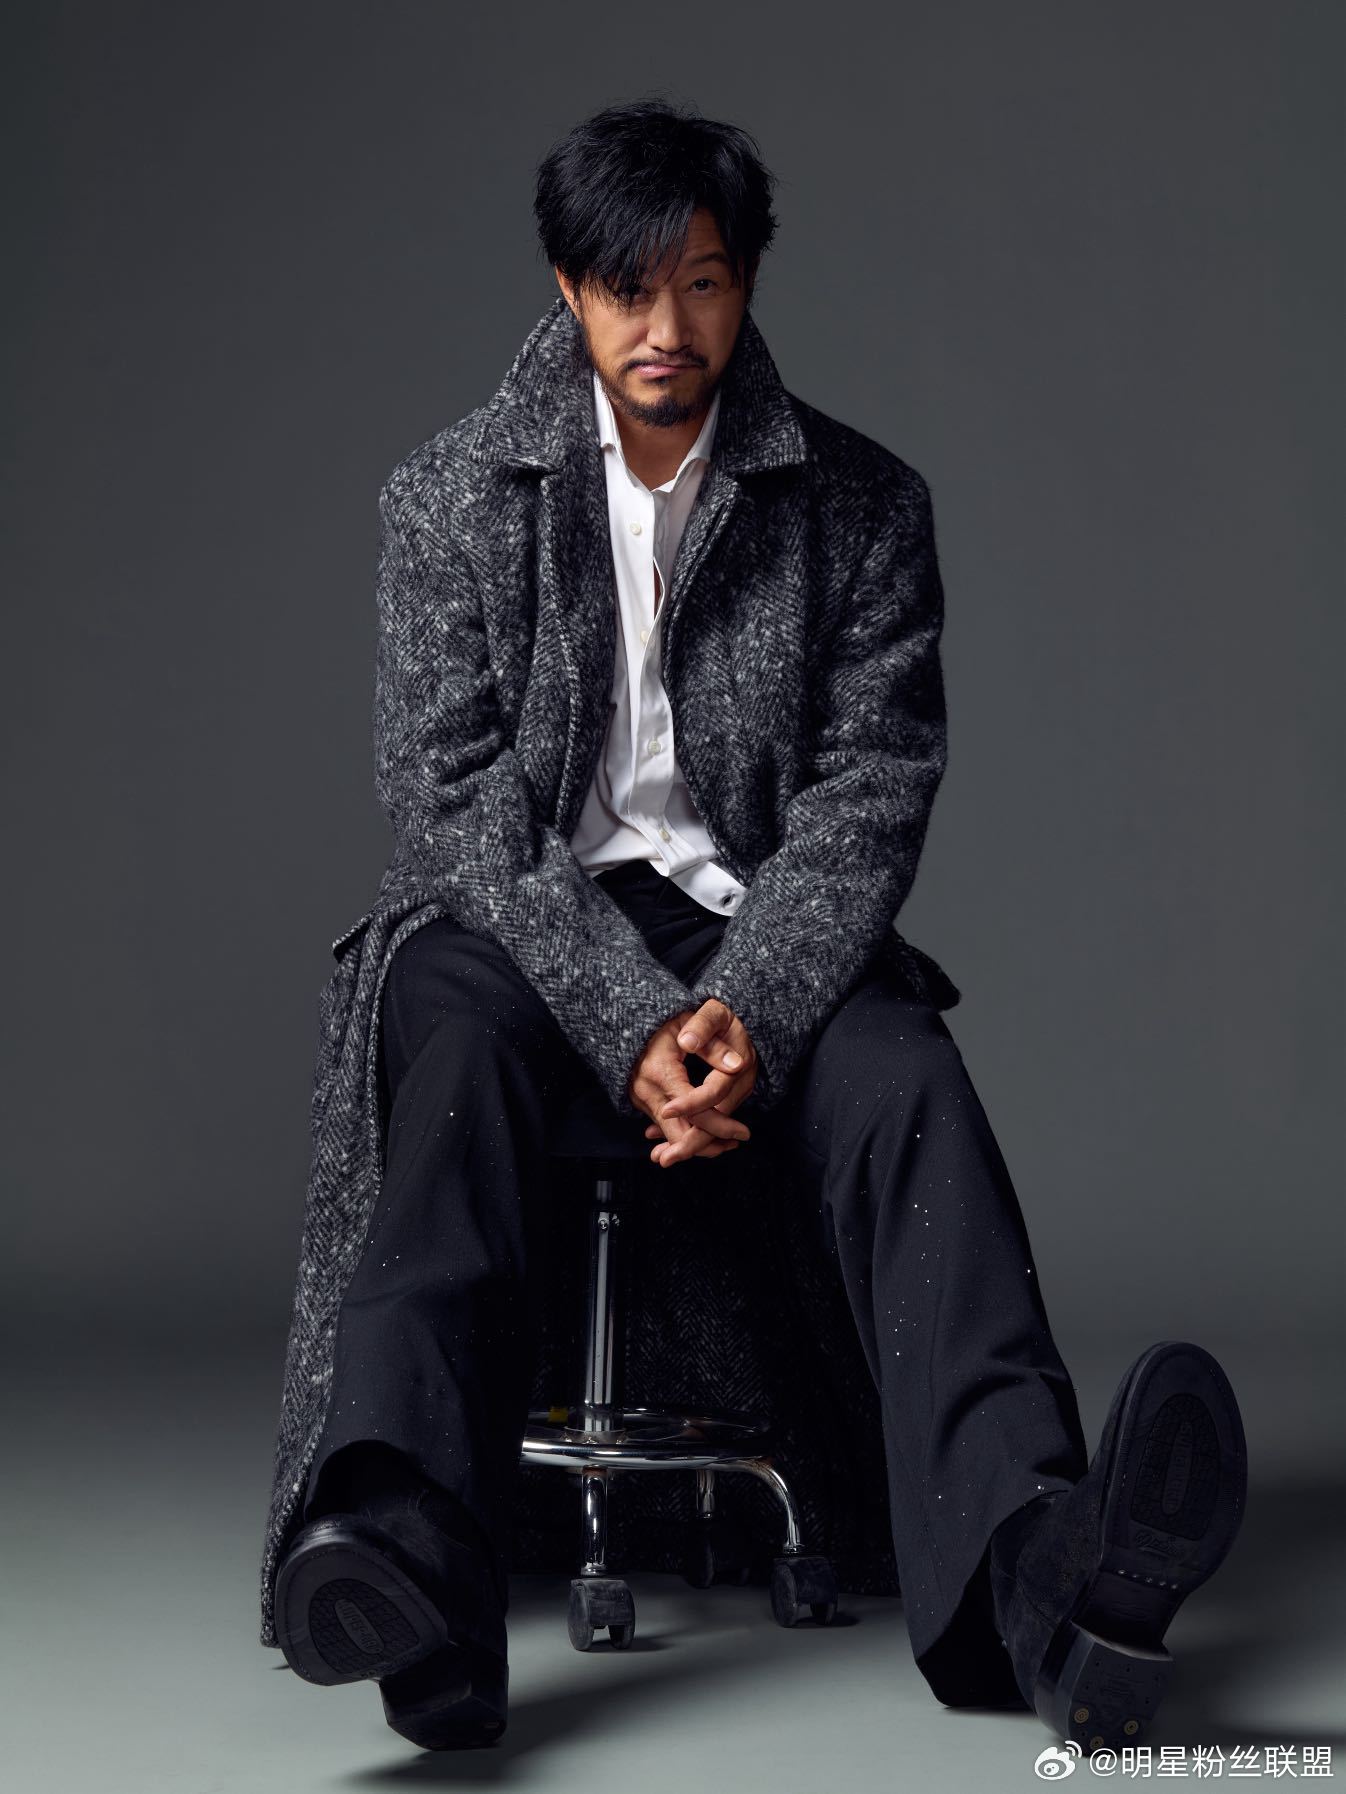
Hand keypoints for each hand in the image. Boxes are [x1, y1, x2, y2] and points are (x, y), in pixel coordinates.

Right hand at [628, 998, 758, 1167]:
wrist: (633, 1019)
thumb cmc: (669, 1018)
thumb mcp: (693, 1022)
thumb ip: (714, 1046)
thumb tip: (737, 1065)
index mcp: (660, 1071)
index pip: (693, 1110)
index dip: (719, 1123)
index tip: (743, 1132)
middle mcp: (647, 1090)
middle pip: (680, 1132)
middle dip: (709, 1143)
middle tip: (739, 1140)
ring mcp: (643, 1099)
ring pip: (673, 1134)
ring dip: (699, 1141)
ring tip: (729, 1142)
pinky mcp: (644, 1102)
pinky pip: (666, 1127)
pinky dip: (685, 1135)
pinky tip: (707, 1137)